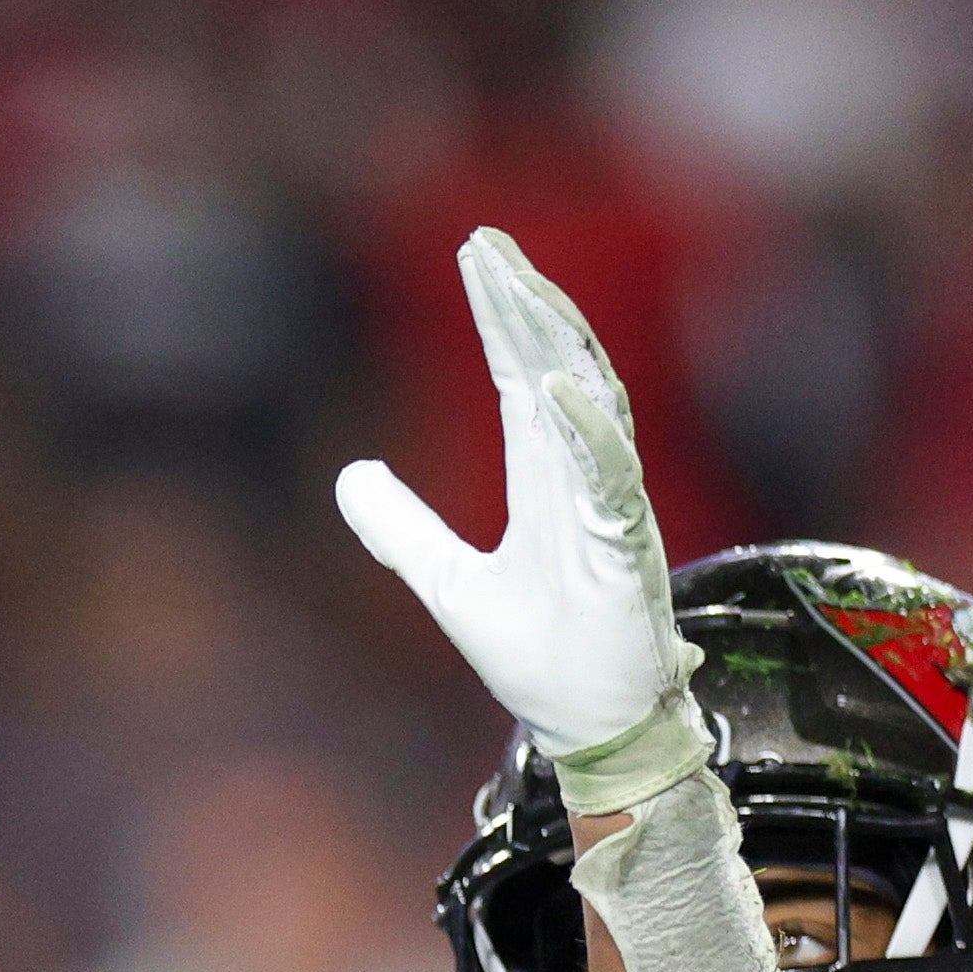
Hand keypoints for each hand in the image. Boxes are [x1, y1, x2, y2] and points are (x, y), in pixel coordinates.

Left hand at [336, 230, 700, 799]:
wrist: (590, 726)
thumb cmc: (542, 656)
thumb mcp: (447, 583)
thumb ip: (403, 528)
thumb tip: (349, 476)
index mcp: (545, 478)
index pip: (521, 374)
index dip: (498, 314)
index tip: (473, 252)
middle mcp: (581, 477)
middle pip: (555, 365)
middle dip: (521, 303)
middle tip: (485, 245)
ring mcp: (607, 506)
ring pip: (587, 401)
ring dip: (553, 343)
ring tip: (517, 288)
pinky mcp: (622, 548)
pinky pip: (608, 478)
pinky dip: (585, 431)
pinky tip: (556, 387)